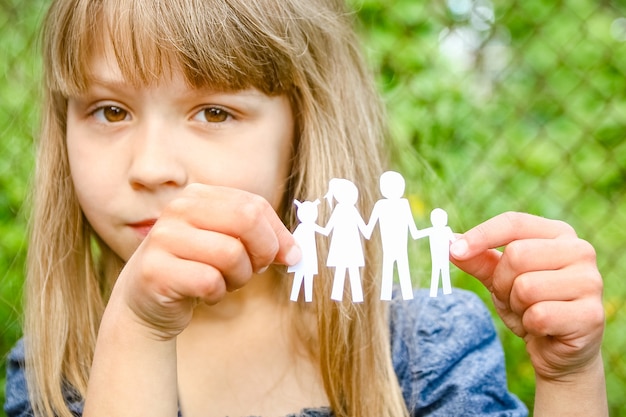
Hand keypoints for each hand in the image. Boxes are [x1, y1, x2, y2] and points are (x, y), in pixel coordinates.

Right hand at [111, 183, 299, 339]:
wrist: (144, 302)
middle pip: (247, 220)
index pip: (254, 205)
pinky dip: (216, 294)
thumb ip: (261, 237)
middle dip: (263, 251)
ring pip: (231, 254)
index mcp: (199, 196)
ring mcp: (163, 238)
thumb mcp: (228, 244)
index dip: (279, 234)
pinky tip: (204, 294)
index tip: (289, 256)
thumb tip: (296, 252)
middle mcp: (178, 209)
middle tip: (256, 269)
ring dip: (239, 278)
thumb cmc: (195, 269)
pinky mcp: (155, 270)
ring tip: (224, 282)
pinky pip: (209, 281)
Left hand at [449, 212, 603, 381]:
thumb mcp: (500, 278)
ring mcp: (590, 282)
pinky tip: (543, 328)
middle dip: (501, 282)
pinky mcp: (591, 315)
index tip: (454, 251)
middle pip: (517, 254)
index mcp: (558, 233)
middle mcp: (580, 251)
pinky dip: (530, 325)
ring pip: (526, 287)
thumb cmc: (530, 305)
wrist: (558, 349)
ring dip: (516, 306)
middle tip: (511, 297)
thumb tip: (450, 243)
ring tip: (529, 312)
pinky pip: (539, 315)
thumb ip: (478, 259)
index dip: (481, 235)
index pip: (514, 222)